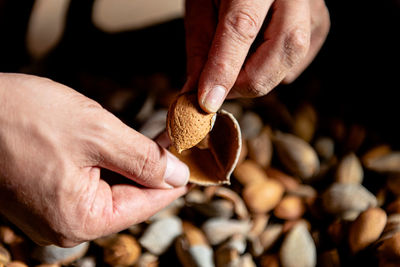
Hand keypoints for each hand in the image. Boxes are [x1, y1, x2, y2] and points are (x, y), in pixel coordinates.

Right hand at [0, 73, 188, 246]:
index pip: (146, 204)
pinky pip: (90, 187)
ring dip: (130, 166)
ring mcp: (54, 215)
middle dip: (151, 170)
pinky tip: (114, 145)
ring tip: (144, 139)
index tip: (190, 159)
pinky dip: (107, 166)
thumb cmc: (24, 117)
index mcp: (81, 219)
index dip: (173, 180)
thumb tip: (178, 176)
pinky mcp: (46, 199)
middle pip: (130, 200)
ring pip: (111, 192)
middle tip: (169, 139)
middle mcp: (66, 227)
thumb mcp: (97, 133)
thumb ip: (143, 159)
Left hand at [184, 0, 329, 111]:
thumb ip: (200, 45)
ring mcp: (313, 4)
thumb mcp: (201, 3)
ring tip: (237, 66)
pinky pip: (301, 57)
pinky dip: (277, 69)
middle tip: (219, 89)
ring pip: (294, 57)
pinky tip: (260, 58)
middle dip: (247, 82)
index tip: (207, 102)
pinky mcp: (319, 19)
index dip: (223, 71)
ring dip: (260, 75)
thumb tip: (196, 90)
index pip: (241, 28)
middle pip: (282, 49)